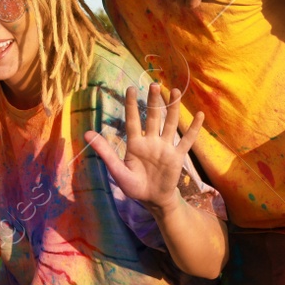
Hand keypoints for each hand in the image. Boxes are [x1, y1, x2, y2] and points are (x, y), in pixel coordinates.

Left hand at [84, 84, 205, 213]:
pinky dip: (194, 128)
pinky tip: (199, 115)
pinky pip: (187, 140)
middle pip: (153, 117)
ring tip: (176, 91)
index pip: (133, 120)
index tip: (131, 88)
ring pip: (171, 124)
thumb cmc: (134, 186)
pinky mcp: (177, 156)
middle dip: (154, 101)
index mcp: (135, 144)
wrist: (153, 200)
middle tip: (155, 84)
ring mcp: (165, 147)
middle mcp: (151, 141)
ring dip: (173, 108)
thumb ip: (105, 152)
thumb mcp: (117, 171)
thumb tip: (85, 133)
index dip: (132, 105)